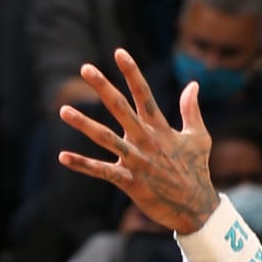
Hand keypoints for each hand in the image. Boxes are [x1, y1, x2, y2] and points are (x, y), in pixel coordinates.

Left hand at [58, 50, 218, 233]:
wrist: (196, 208)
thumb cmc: (196, 171)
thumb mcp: (198, 137)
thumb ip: (191, 110)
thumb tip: (192, 84)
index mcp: (161, 128)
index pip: (144, 94)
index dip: (132, 72)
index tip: (119, 52)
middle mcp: (146, 140)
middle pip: (121, 108)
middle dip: (103, 87)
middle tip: (86, 69)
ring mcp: (137, 161)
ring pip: (106, 139)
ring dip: (84, 124)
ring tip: (64, 110)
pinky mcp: (130, 182)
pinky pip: (102, 172)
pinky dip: (82, 164)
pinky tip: (63, 156)